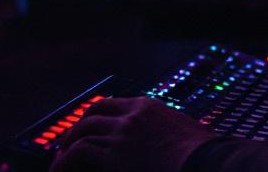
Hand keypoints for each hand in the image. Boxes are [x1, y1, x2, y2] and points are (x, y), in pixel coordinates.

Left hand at [49, 97, 214, 171]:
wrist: (207, 164)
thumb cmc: (205, 156)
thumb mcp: (187, 135)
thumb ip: (171, 135)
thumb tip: (171, 146)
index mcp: (149, 108)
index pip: (112, 103)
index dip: (96, 115)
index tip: (88, 125)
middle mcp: (131, 116)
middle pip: (92, 114)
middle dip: (77, 129)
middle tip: (68, 144)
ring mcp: (121, 134)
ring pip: (82, 133)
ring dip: (68, 147)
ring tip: (61, 162)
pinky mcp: (114, 155)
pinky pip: (78, 153)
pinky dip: (65, 162)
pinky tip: (60, 171)